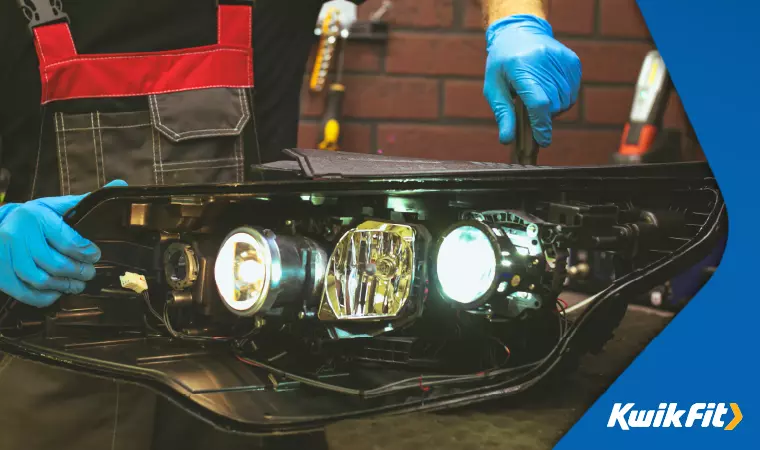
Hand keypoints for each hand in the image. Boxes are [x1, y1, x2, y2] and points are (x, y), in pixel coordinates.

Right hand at [0, 180, 127, 306]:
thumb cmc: (34, 218)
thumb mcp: (56, 205)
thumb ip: (86, 200)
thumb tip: (120, 185)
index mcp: (36, 216)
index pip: (68, 240)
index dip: (87, 253)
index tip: (96, 256)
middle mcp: (18, 235)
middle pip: (56, 264)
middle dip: (79, 272)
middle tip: (90, 273)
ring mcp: (6, 255)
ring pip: (41, 280)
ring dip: (64, 286)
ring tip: (77, 284)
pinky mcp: (0, 273)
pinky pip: (24, 292)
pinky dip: (44, 297)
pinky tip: (56, 293)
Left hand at [484, 14, 580, 146]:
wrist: (519, 32)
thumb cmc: (502, 65)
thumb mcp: (494, 88)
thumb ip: (503, 114)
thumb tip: (507, 140)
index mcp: (521, 67)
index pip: (539, 102)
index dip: (542, 125)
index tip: (542, 141)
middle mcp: (544, 61)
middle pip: (553, 105)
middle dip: (543, 116)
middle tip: (530, 110)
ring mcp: (562, 60)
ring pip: (566, 101)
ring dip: (554, 108)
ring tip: (538, 97)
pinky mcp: (573, 61)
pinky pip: (573, 92)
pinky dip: (562, 98)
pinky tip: (549, 89)